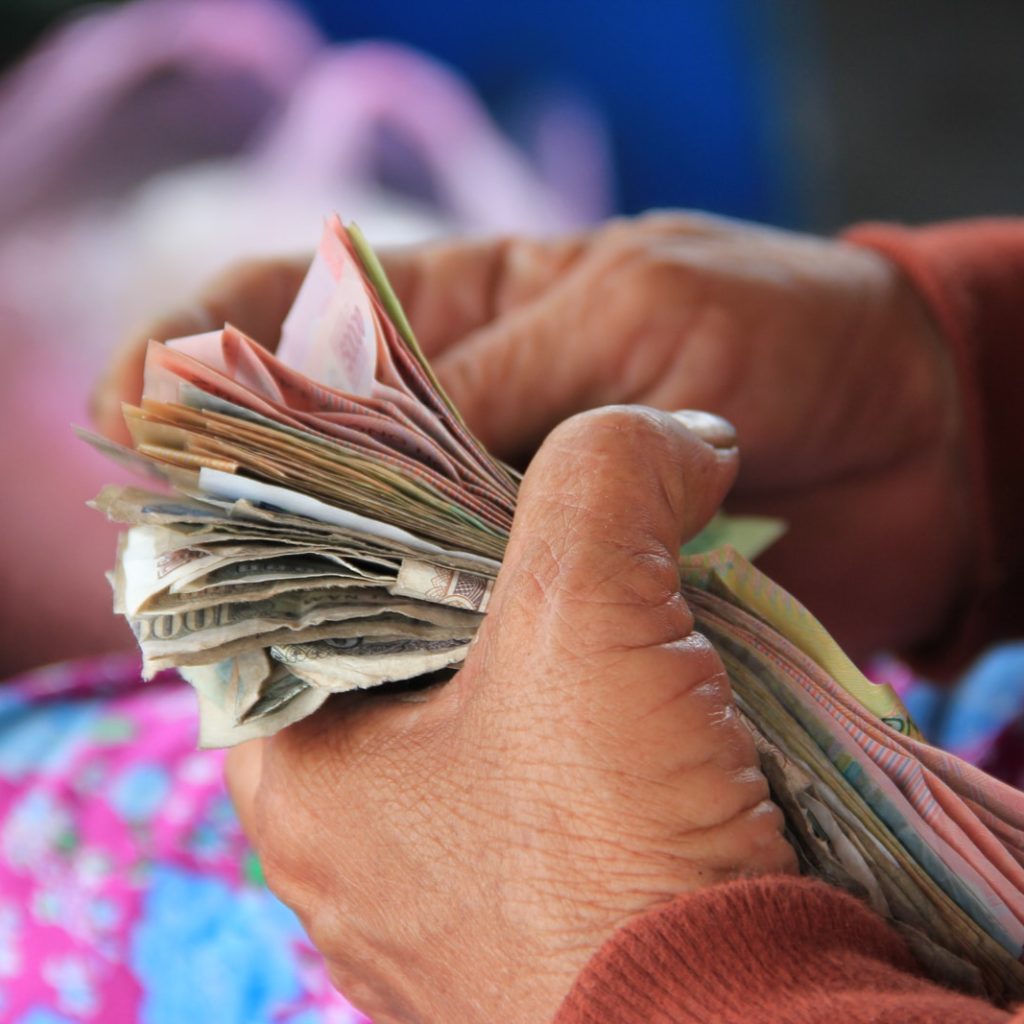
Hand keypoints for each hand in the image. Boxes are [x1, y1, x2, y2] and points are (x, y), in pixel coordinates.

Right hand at [92, 212, 967, 658]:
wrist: (912, 438)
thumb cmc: (782, 330)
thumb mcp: (635, 310)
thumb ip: (500, 373)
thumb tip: (348, 436)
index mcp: (465, 314)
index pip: (288, 316)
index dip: (196, 358)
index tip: (135, 413)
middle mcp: (463, 420)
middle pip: (311, 450)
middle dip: (233, 489)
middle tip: (173, 546)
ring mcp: (505, 516)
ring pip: (375, 549)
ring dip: (317, 582)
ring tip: (251, 627)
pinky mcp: (560, 600)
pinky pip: (463, 624)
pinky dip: (415, 646)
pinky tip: (368, 677)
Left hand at [226, 407, 795, 1023]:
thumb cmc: (610, 854)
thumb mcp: (584, 618)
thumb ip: (603, 478)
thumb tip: (678, 436)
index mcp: (299, 776)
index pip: (291, 593)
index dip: (366, 505)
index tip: (440, 445)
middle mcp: (353, 842)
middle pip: (397, 643)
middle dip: (480, 565)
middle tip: (546, 499)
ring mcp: (444, 890)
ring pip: (481, 709)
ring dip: (553, 641)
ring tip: (614, 576)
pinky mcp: (540, 915)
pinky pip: (548, 779)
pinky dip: (596, 717)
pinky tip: (655, 680)